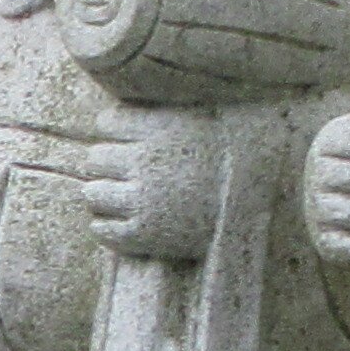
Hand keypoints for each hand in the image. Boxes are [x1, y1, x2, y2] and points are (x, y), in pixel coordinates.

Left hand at [74, 115, 232, 263]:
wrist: (257, 209)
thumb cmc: (232, 163)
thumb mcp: (201, 124)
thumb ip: (162, 117)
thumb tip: (119, 116)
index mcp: (161, 130)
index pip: (107, 123)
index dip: (113, 131)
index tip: (125, 139)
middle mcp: (146, 163)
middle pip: (95, 158)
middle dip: (106, 163)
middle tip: (124, 172)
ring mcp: (143, 201)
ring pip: (92, 193)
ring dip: (102, 194)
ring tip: (122, 197)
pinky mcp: (144, 234)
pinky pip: (102, 229)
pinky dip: (104, 225)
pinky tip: (121, 220)